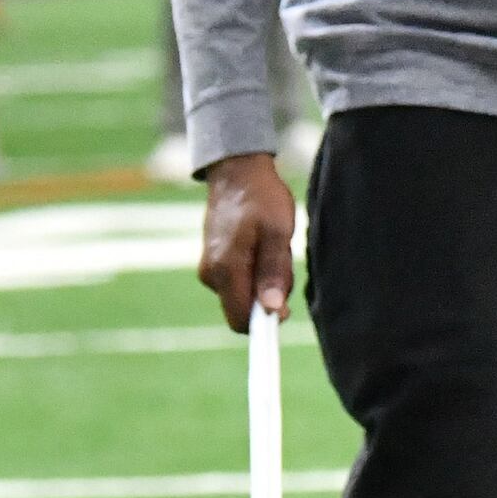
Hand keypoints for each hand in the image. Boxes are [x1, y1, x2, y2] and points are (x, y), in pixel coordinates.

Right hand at [199, 152, 296, 330]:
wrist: (237, 172)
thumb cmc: (261, 199)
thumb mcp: (277, 233)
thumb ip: (273, 273)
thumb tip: (273, 311)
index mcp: (225, 270)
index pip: (241, 321)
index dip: (264, 325)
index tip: (287, 313)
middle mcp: (211, 274)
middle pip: (245, 309)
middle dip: (269, 296)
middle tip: (282, 261)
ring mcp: (209, 268)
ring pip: (245, 294)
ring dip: (265, 280)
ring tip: (272, 247)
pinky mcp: (213, 262)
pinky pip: (240, 280)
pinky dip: (256, 270)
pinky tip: (263, 245)